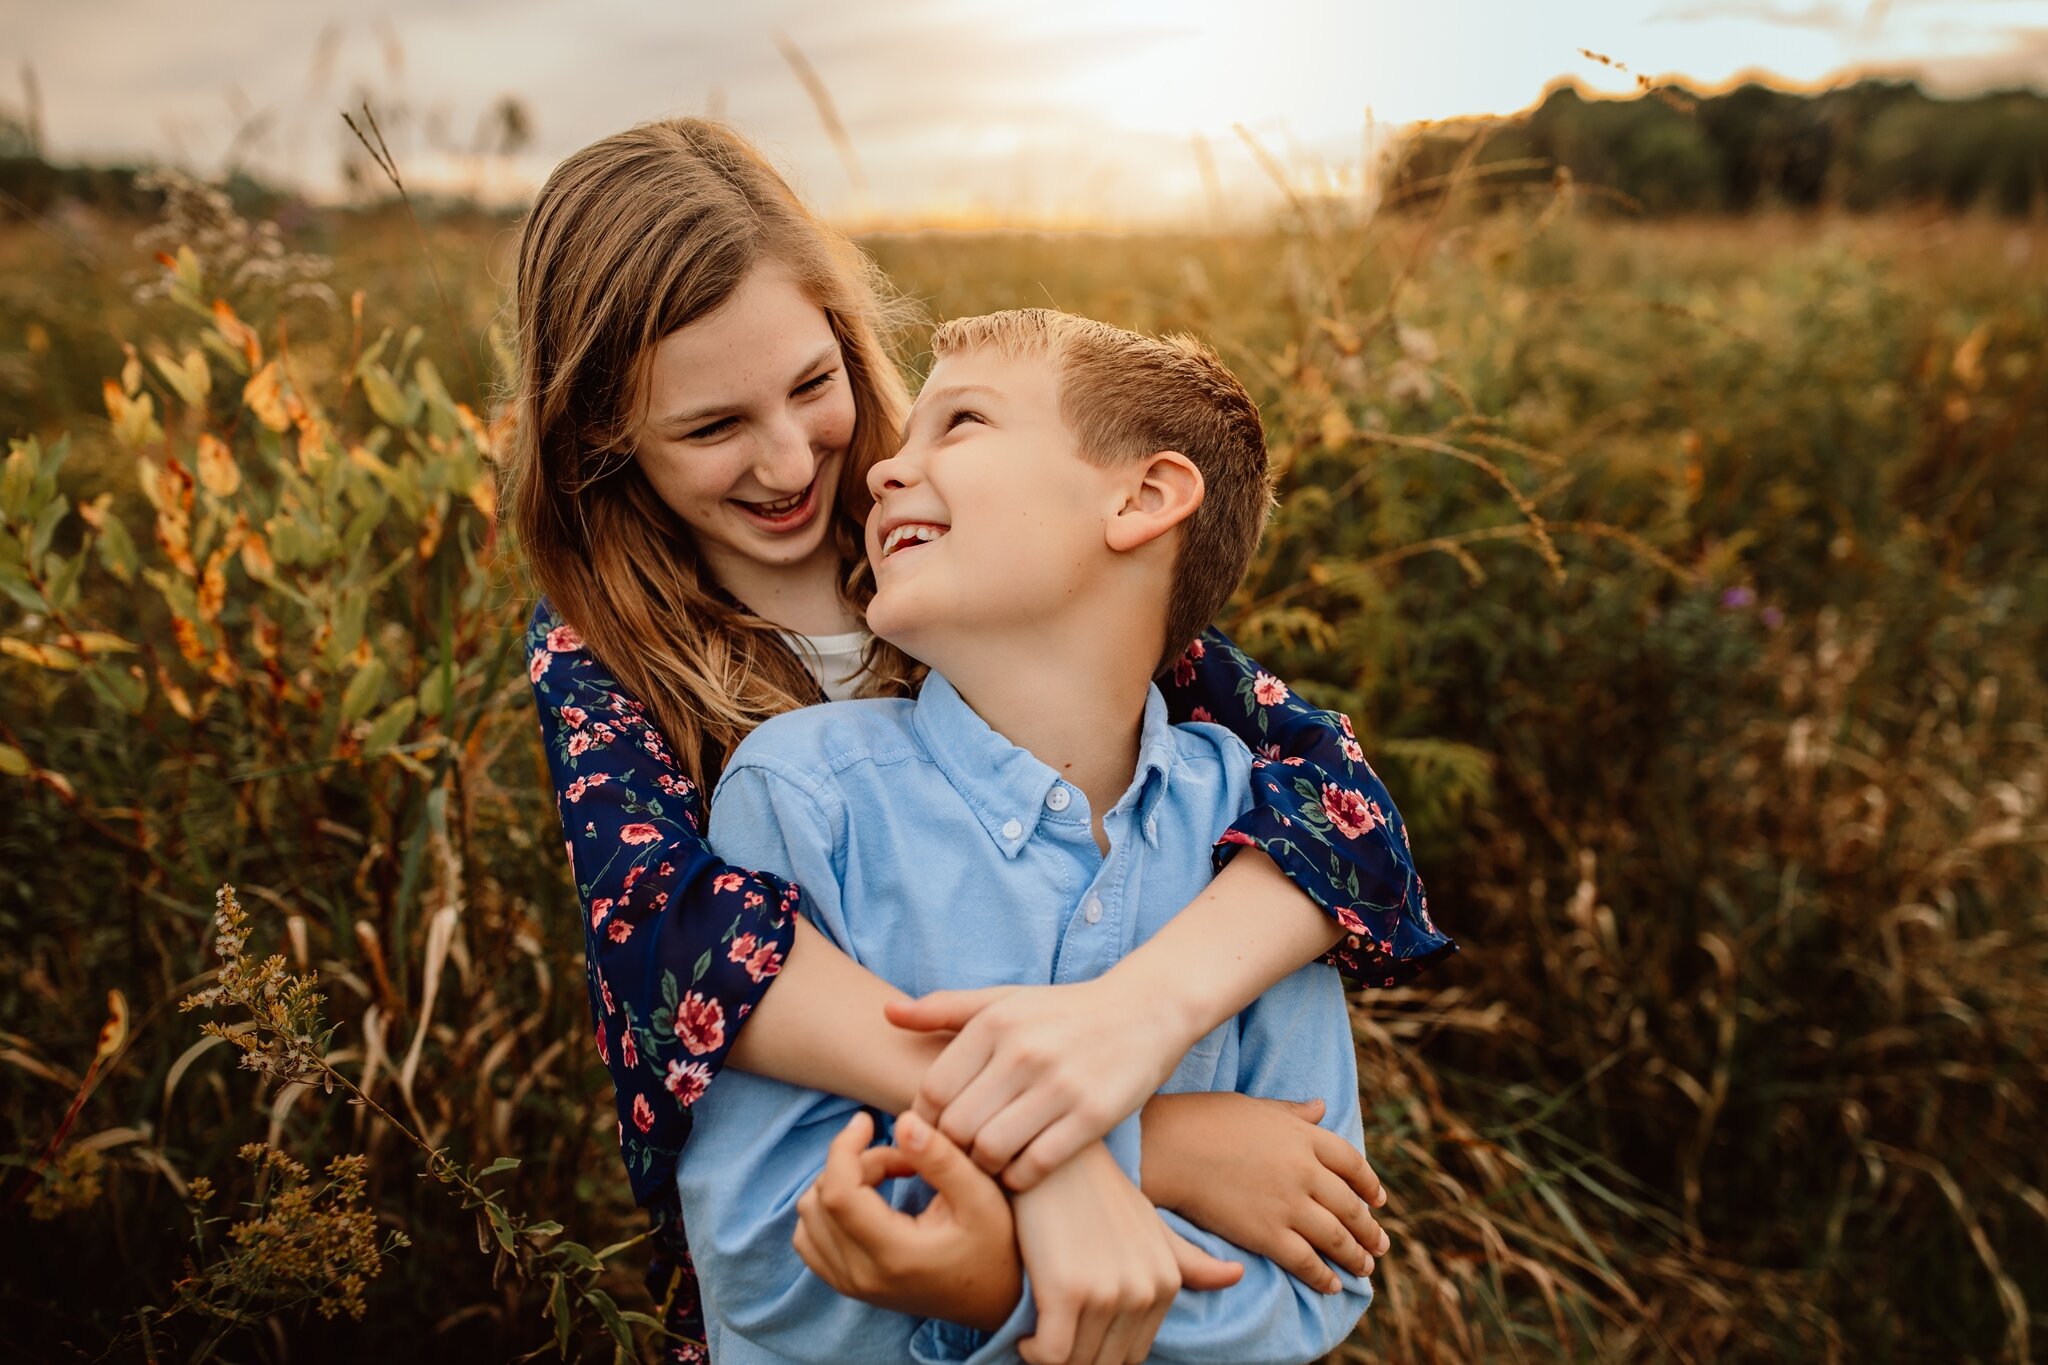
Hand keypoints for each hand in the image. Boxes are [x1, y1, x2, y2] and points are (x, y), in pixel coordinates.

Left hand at [793, 1110, 1022, 1331]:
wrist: (993, 1302)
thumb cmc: (994, 1247)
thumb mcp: (981, 1197)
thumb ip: (941, 1158)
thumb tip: (902, 1121)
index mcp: (893, 1255)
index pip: (837, 1193)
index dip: (844, 1147)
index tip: (868, 1121)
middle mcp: (862, 1276)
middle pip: (821, 1199)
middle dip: (853, 1162)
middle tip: (903, 1159)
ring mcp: (850, 1284)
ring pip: (808, 1217)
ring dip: (838, 1183)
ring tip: (886, 1178)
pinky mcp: (846, 1285)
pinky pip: (810, 1238)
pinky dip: (828, 1209)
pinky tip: (867, 1200)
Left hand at [887, 977, 1190, 1190]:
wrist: (1145, 1011)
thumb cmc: (1062, 1012)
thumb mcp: (1004, 1000)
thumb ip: (943, 1008)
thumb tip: (886, 1013)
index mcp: (994, 1023)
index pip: (932, 1091)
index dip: (924, 1123)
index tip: (932, 1135)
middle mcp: (1023, 1052)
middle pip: (957, 1127)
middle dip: (951, 1150)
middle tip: (958, 1158)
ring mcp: (1060, 1085)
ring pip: (992, 1151)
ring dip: (984, 1168)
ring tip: (988, 1164)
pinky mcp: (1093, 1115)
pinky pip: (1036, 1165)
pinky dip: (1019, 1179)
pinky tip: (1021, 1172)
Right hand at [1009, 1141, 1241, 1364]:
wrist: (1053, 1155)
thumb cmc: (1096, 1191)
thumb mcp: (1149, 1223)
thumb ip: (1188, 1260)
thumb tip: (1237, 1275)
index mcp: (1165, 1281)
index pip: (1131, 1355)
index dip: (1098, 1352)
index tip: (1072, 1334)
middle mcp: (1144, 1291)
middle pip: (1105, 1363)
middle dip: (1076, 1358)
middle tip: (1050, 1335)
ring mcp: (1108, 1291)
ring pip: (1075, 1362)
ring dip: (1050, 1357)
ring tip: (1036, 1332)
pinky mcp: (1067, 1289)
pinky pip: (1050, 1354)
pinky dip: (1033, 1353)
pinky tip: (1024, 1333)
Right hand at [1141, 1093, 1389, 1291]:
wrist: (1168, 1148)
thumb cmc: (1204, 1120)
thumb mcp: (1255, 1107)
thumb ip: (1292, 1112)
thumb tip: (1321, 1107)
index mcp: (1305, 1137)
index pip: (1353, 1164)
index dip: (1370, 1185)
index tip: (1379, 1201)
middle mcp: (1306, 1171)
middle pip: (1350, 1206)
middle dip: (1369, 1229)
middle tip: (1379, 1245)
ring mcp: (1289, 1204)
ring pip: (1336, 1237)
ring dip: (1355, 1257)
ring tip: (1364, 1268)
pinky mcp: (1268, 1234)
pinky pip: (1307, 1261)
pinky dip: (1323, 1276)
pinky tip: (1331, 1285)